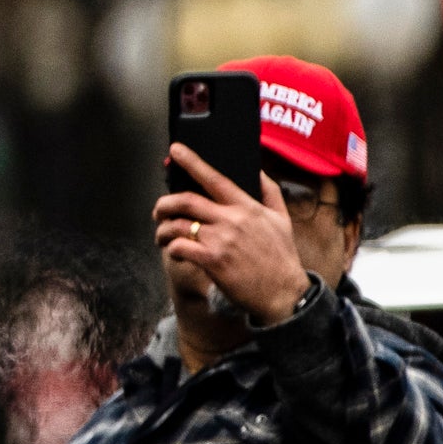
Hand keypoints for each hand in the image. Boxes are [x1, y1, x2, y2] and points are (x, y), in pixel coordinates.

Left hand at [153, 150, 310, 325]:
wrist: (284, 293)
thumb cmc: (282, 257)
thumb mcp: (282, 220)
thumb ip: (270, 192)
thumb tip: (259, 171)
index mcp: (247, 207)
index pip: (215, 178)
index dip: (192, 162)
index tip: (174, 150)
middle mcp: (232, 219)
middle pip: (186, 200)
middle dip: (164, 203)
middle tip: (158, 210)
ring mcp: (221, 240)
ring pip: (178, 225)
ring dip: (163, 230)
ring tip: (162, 236)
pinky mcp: (213, 261)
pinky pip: (180, 247)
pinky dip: (171, 248)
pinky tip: (174, 252)